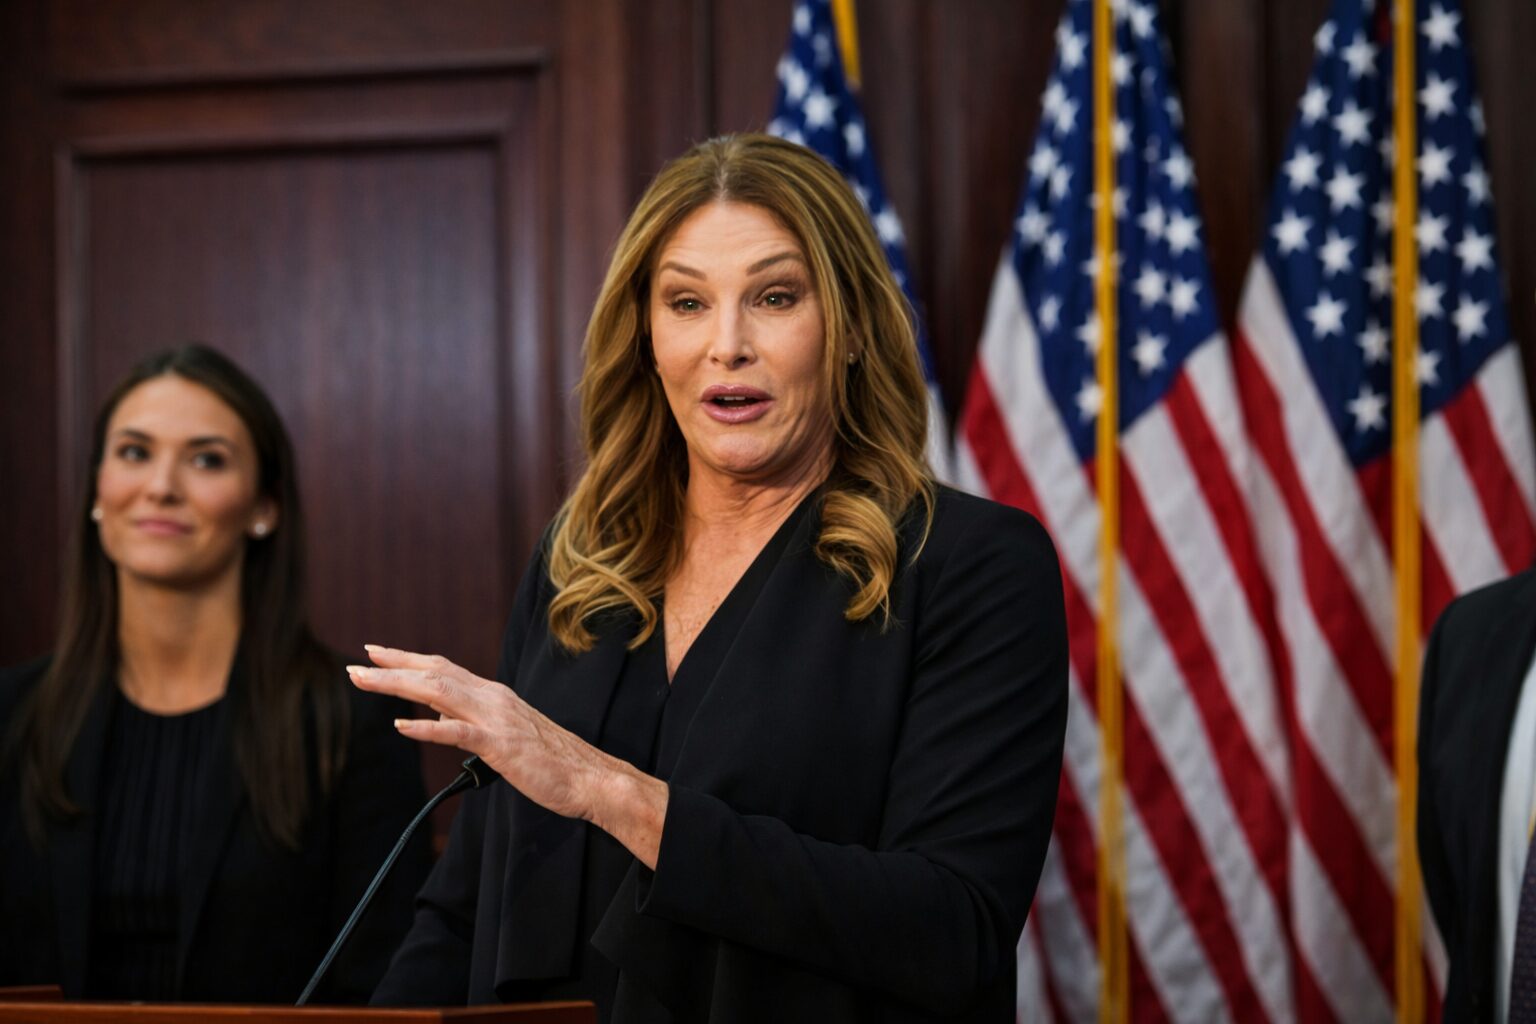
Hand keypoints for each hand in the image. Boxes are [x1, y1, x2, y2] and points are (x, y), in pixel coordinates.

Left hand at [348, 645, 667, 866]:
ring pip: (439, 692)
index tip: (375, 653)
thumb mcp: (506, 735)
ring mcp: (497, 719)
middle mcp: (493, 698)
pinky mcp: (501, 745)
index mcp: (494, 695)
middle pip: (434, 673)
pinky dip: (428, 727)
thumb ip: (473, 721)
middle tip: (355, 664)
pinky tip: (402, 726)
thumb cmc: (552, 761)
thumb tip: (440, 715)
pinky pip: (459, 732)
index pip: (443, 668)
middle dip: (392, 667)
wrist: (591, 778)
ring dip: (398, 685)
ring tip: (364, 681)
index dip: (407, 660)